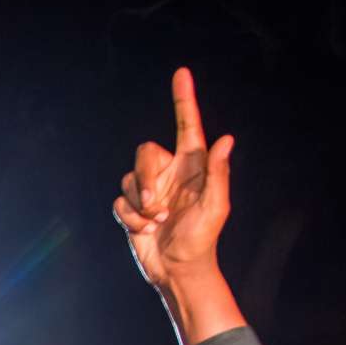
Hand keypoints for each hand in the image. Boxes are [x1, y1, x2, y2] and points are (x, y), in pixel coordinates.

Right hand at [114, 68, 232, 292]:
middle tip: (157, 205)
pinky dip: (130, 217)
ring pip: (128, 178)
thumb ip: (218, 173)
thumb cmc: (203, 239)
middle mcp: (169, 172)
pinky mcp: (132, 208)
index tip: (182, 74)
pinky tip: (145, 230)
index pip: (188, 125)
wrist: (178, 269)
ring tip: (156, 222)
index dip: (184, 99)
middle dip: (144, 178)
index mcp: (193, 166)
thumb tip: (226, 140)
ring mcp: (149, 190)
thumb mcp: (216, 207)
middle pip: (145, 152)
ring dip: (140, 204)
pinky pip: (119, 201)